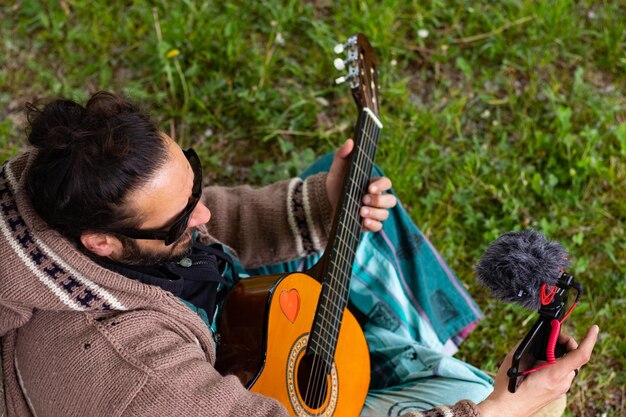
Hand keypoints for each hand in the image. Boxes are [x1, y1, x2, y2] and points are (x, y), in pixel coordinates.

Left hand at [326, 139, 396, 231]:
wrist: (324, 205)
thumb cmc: (335, 185)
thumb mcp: (336, 170)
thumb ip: (342, 155)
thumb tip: (350, 141)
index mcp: (372, 184)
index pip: (386, 183)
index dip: (382, 185)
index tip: (369, 187)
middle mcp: (376, 199)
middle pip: (391, 200)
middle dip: (379, 201)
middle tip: (364, 199)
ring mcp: (373, 212)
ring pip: (385, 214)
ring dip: (375, 213)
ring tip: (360, 211)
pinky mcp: (367, 224)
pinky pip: (378, 227)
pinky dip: (372, 225)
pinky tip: (363, 221)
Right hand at [477, 325, 598, 416]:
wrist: (507, 409)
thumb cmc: (510, 387)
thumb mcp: (516, 359)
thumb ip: (530, 345)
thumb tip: (538, 336)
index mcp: (554, 374)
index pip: (580, 355)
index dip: (589, 340)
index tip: (593, 328)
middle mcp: (561, 383)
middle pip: (574, 357)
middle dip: (566, 343)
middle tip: (551, 337)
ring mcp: (560, 389)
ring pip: (568, 365)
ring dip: (558, 354)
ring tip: (540, 351)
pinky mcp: (556, 391)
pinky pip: (562, 373)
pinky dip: (555, 363)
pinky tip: (540, 362)